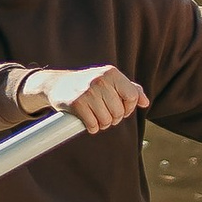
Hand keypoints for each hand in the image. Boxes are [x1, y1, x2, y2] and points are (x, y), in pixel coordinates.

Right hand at [18, 61, 148, 134]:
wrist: (56, 84)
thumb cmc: (87, 84)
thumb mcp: (109, 81)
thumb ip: (129, 89)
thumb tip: (145, 102)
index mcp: (111, 73)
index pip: (132, 96)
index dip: (128, 108)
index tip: (120, 110)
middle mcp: (100, 80)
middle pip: (120, 112)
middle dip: (114, 118)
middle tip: (104, 114)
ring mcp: (88, 91)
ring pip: (107, 120)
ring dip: (102, 124)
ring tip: (95, 117)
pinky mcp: (76, 104)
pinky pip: (93, 125)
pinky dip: (92, 128)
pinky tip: (88, 122)